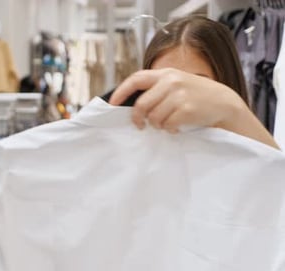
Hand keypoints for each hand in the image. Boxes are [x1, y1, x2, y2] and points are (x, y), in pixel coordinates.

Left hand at [109, 68, 279, 148]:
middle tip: (140, 125)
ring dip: (157, 125)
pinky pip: (167, 124)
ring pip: (154, 117)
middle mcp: (171, 81)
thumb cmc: (196, 95)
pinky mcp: (187, 109)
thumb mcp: (177, 83)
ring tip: (166, 123)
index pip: (136, 79)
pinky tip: (176, 127)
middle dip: (138, 118)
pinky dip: (169, 129)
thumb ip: (157, 89)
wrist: (224, 102)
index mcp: (166, 74)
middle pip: (141, 104)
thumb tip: (132, 106)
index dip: (121, 92)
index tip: (113, 104)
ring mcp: (180, 95)